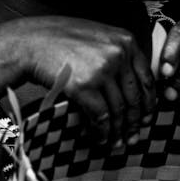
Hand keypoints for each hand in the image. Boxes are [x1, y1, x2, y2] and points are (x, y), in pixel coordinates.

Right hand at [10, 16, 156, 148]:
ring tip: (116, 143)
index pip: (147, 79)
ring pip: (119, 110)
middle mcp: (118, 54)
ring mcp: (101, 70)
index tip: (146, 119)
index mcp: (126, 41)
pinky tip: (100, 139)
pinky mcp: (83, 86)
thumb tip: (135, 87)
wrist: (30, 42)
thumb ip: (118, 54)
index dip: (149, 104)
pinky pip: (101, 117)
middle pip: (135, 97)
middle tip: (132, 138)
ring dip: (118, 131)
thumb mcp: (98, 37)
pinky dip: (102, 132)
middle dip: (135, 123)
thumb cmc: (62, 41)